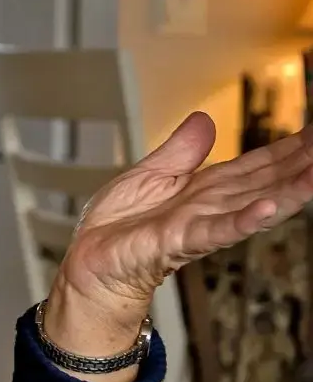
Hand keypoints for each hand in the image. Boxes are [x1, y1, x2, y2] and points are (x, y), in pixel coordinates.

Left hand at [46, 113, 312, 368]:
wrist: (90, 262)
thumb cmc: (119, 226)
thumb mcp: (149, 174)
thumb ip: (180, 150)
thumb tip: (206, 119)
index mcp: (206, 187)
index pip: (257, 164)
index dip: (289, 149)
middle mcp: (212, 206)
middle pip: (266, 182)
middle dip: (301, 165)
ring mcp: (200, 225)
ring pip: (254, 205)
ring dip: (289, 192)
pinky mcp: (178, 241)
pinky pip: (217, 231)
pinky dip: (243, 221)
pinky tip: (270, 209)